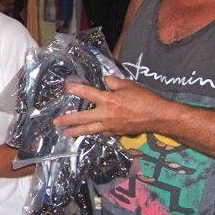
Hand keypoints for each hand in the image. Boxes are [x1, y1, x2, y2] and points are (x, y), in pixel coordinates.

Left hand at [54, 76, 169, 136]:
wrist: (158, 116)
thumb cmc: (145, 98)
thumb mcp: (128, 84)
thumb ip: (113, 82)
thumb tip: (105, 82)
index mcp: (108, 100)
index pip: (87, 93)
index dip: (75, 89)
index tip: (66, 88)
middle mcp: (106, 114)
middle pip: (82, 118)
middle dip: (68, 120)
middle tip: (56, 122)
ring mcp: (111, 126)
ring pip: (90, 130)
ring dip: (76, 131)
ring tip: (66, 133)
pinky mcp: (116, 133)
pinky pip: (101, 133)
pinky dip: (94, 133)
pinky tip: (89, 133)